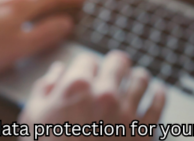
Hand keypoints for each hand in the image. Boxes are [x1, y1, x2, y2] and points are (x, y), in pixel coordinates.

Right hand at [19, 51, 165, 139]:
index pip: (88, 59)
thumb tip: (58, 71)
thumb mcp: (33, 118)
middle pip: (119, 61)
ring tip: (137, 78)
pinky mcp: (144, 133)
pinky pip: (159, 104)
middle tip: (115, 69)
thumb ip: (45, 88)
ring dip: (137, 77)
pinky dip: (160, 94)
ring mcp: (127, 114)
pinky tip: (158, 91)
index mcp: (76, 86)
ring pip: (142, 78)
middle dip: (115, 64)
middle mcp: (105, 94)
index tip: (87, 74)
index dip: (86, 66)